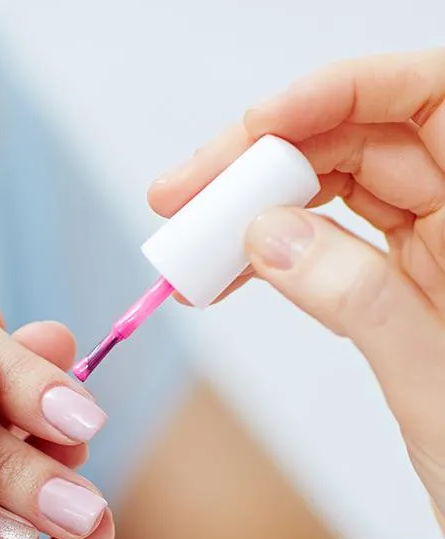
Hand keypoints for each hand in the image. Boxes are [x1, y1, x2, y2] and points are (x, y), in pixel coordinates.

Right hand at [149, 51, 444, 522]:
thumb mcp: (430, 380)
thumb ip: (355, 297)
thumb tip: (266, 236)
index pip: (424, 100)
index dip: (337, 93)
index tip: (258, 126)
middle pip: (361, 140)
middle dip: (266, 159)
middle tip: (184, 198)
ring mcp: (435, 252)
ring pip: (336, 190)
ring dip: (255, 209)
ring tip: (190, 248)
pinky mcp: (402, 289)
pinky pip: (329, 246)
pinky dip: (274, 255)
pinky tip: (231, 274)